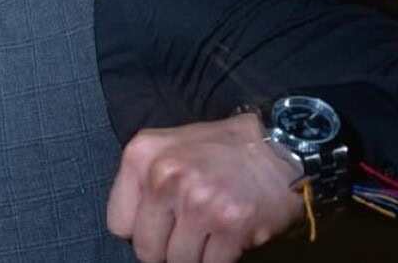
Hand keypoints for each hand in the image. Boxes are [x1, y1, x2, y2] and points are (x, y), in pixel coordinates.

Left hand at [107, 114, 303, 262]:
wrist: (280, 145)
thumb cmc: (221, 150)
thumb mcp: (169, 146)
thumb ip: (143, 182)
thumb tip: (130, 230)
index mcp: (142, 155)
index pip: (117, 223)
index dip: (141, 228)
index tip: (161, 221)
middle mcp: (164, 176)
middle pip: (145, 249)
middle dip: (167, 247)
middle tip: (189, 231)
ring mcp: (197, 201)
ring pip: (177, 262)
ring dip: (195, 254)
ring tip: (211, 230)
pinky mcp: (230, 224)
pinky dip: (220, 258)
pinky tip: (229, 235)